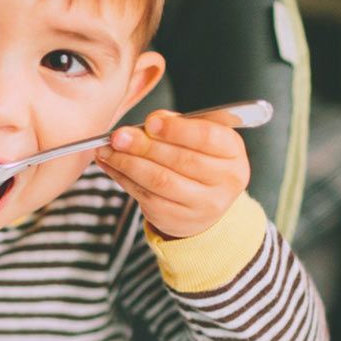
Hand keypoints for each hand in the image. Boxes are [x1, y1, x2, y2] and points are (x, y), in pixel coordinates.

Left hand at [95, 110, 250, 238]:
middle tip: (118, 135)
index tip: (150, 122)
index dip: (176, 129)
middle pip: (179, 160)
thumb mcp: (201, 138)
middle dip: (144, 146)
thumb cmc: (201, 161)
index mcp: (233, 154)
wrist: (205, 205)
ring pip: (159, 181)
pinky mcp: (176, 219)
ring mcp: (201, 205)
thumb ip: (180, 125)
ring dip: (127, 163)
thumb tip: (152, 121)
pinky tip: (111, 165)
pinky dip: (123, 178)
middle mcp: (223, 182)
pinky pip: (145, 196)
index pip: (207, 138)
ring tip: (107, 149)